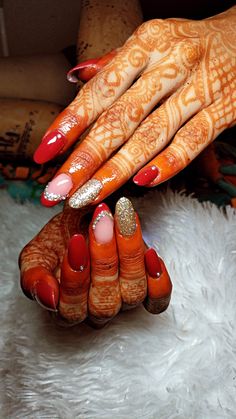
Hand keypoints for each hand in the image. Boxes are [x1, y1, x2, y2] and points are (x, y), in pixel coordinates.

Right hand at [19, 198, 171, 326]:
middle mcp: (96, 311)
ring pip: (132, 294)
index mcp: (65, 309)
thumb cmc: (62, 238)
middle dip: (104, 258)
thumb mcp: (37, 252)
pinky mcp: (149, 294)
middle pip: (104, 302)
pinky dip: (158, 280)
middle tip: (102, 220)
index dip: (75, 277)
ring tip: (124, 219)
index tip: (76, 238)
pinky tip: (151, 253)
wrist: (87, 221)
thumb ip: (34, 275)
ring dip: (129, 255)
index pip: (71, 308)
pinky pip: (158, 300)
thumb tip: (48, 296)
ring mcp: (125, 303)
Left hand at [34, 7, 235, 208]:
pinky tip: (144, 181)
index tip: (47, 153)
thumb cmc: (190, 45)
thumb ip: (115, 63)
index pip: (100, 89)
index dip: (70, 123)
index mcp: (146, 44)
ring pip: (153, 134)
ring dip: (119, 169)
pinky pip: (194, 141)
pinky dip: (169, 163)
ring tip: (91, 194)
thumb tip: (75, 77)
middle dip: (87, 157)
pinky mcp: (224, 110)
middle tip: (62, 188)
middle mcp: (171, 64)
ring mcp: (198, 88)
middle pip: (122, 117)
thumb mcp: (152, 43)